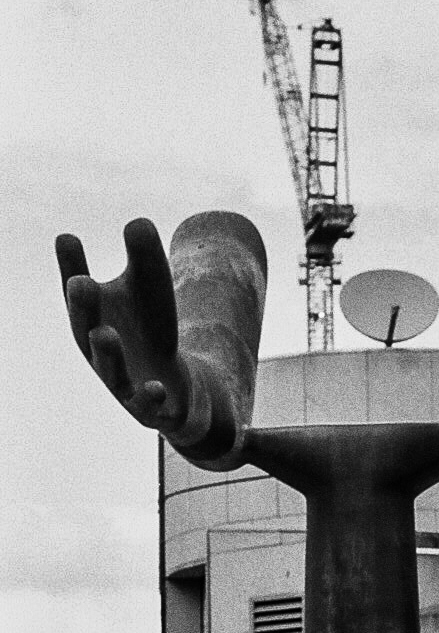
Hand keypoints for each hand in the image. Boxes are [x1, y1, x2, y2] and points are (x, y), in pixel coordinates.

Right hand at [56, 219, 190, 433]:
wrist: (174, 385)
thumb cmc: (150, 330)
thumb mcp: (151, 290)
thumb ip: (143, 259)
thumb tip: (138, 223)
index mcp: (93, 321)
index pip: (81, 296)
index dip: (72, 268)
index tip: (69, 238)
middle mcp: (101, 355)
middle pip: (87, 333)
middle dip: (83, 309)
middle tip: (81, 282)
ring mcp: (124, 386)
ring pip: (113, 374)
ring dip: (107, 355)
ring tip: (104, 333)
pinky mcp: (150, 408)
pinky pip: (148, 406)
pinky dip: (149, 397)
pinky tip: (156, 387)